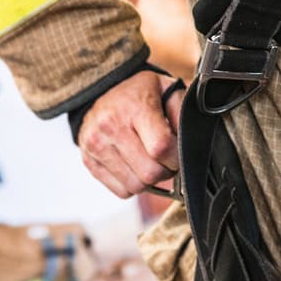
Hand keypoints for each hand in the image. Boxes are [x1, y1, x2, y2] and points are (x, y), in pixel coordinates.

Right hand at [77, 70, 183, 197]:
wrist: (102, 89)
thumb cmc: (140, 93)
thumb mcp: (167, 89)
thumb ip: (183, 113)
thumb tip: (191, 141)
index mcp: (135, 107)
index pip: (161, 147)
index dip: (176, 157)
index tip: (178, 153)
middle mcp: (111, 126)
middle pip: (150, 173)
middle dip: (166, 170)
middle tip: (167, 158)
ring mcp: (96, 145)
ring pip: (136, 186)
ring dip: (150, 179)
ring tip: (151, 160)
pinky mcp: (89, 161)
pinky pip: (121, 191)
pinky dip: (134, 184)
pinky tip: (135, 164)